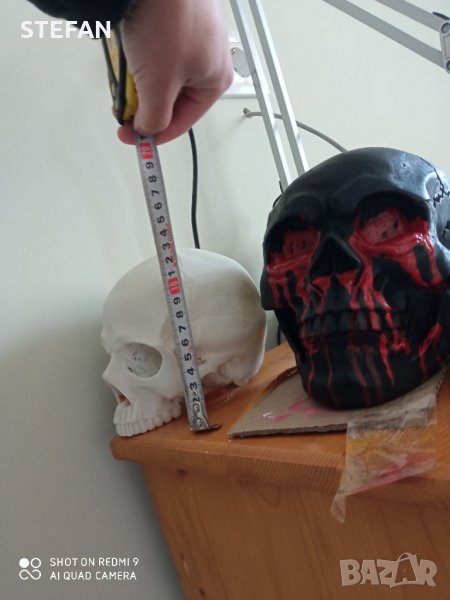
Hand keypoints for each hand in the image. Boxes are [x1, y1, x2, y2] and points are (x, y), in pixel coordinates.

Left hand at [118, 0, 233, 143]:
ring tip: (129, 70)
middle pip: (171, 98)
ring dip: (141, 79)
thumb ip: (153, 119)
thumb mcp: (158, 86)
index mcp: (215, 80)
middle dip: (145, 103)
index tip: (132, 138)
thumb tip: (147, 130)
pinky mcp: (175, 20)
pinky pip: (155, 50)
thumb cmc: (168, 20)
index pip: (182, 122)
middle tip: (124, 105)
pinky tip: (131, 49)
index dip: (155, 135)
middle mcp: (208, 59)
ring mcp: (193, 36)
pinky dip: (140, 56)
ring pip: (161, 74)